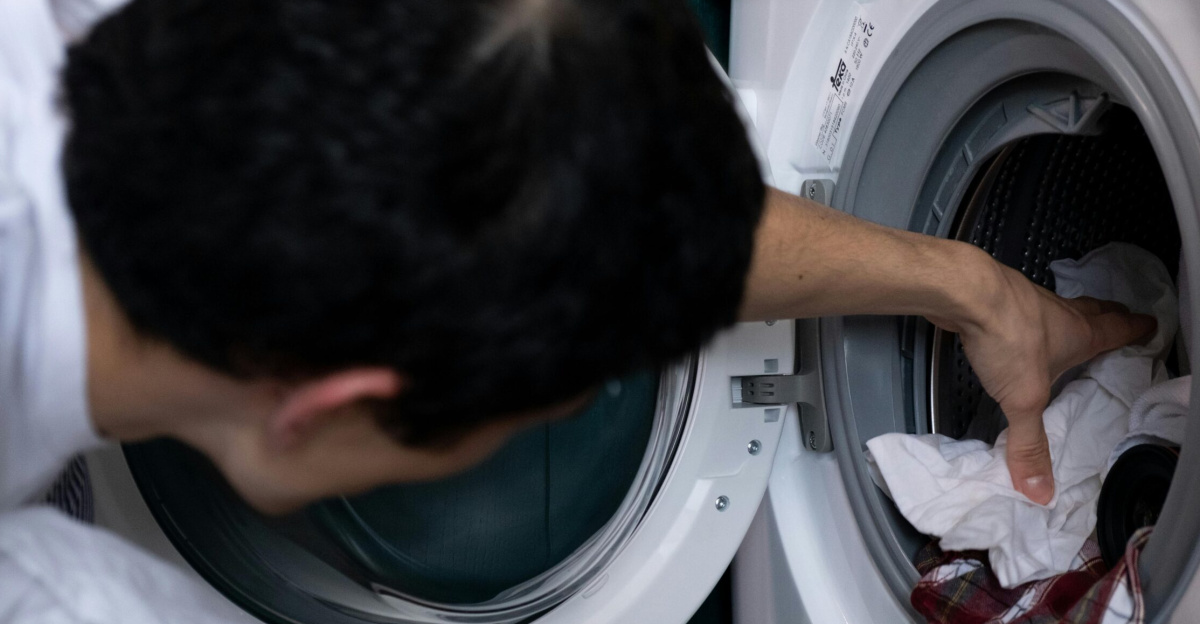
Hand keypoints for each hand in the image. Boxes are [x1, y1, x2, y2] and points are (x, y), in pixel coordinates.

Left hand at [930, 257, 1156, 504]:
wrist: (964, 291)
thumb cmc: (1007, 339)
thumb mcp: (1023, 399)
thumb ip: (1030, 444)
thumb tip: (1041, 491)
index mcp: (1079, 333)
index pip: (1118, 329)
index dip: (1136, 329)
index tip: (1150, 325)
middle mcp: (1059, 312)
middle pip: (1094, 310)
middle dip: (1109, 316)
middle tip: (1119, 317)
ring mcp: (1027, 300)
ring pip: (1058, 307)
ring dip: (1067, 316)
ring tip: (1069, 326)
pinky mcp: (997, 297)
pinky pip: (1020, 307)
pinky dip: (1026, 316)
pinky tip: (1014, 327)